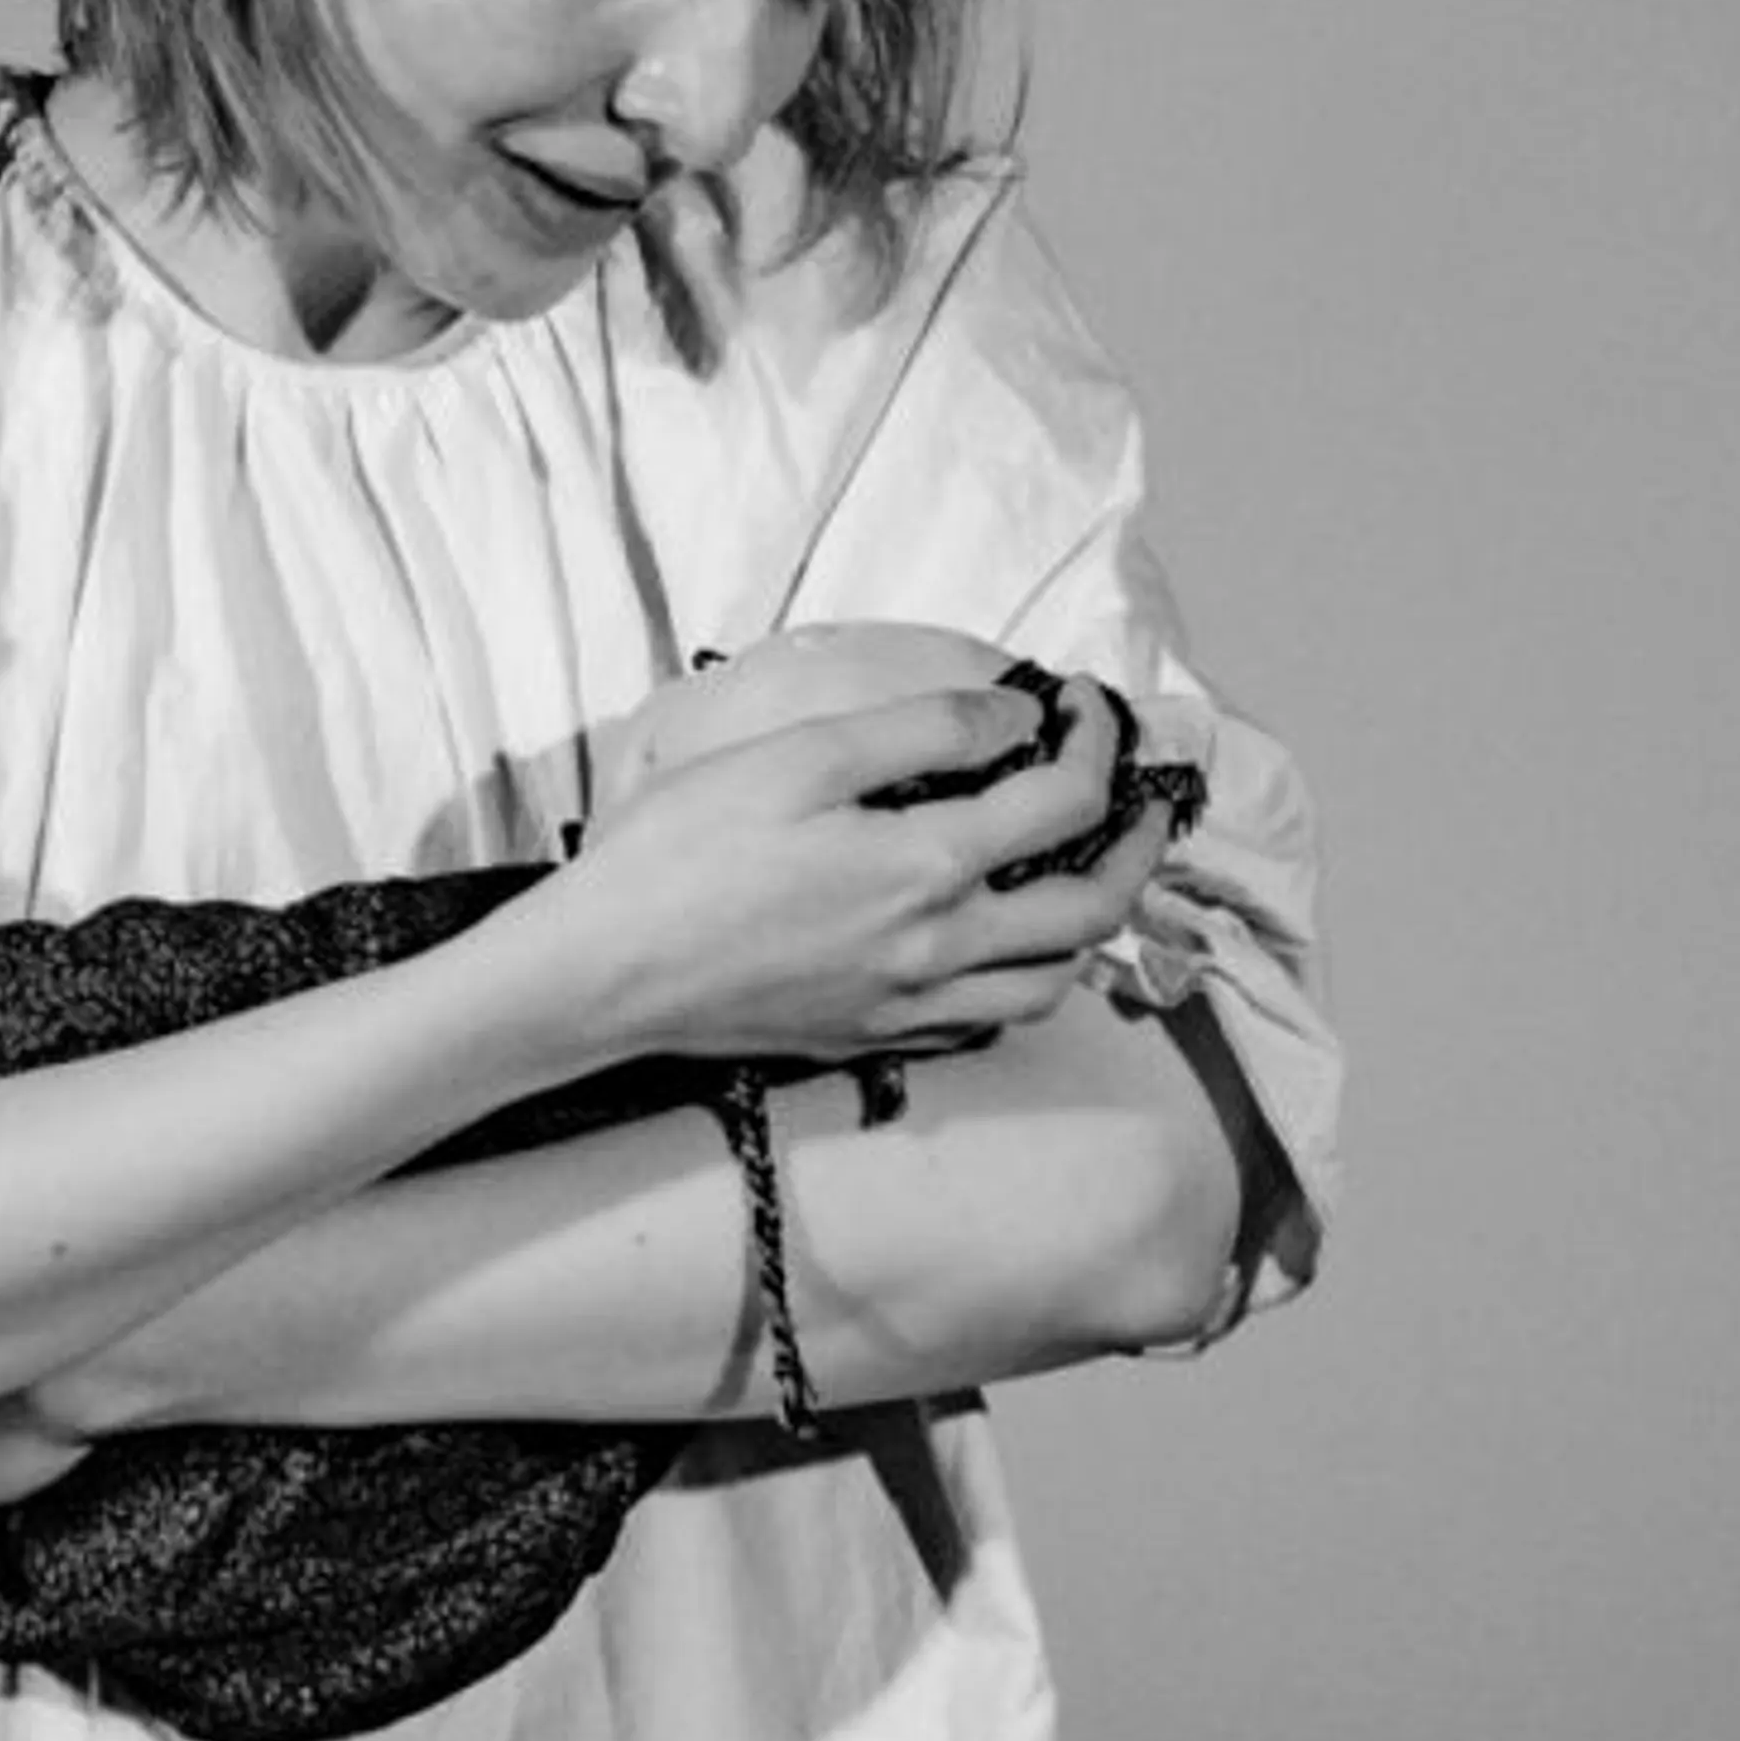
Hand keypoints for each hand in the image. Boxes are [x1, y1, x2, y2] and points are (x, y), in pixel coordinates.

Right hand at [540, 670, 1160, 1071]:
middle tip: (1141, 797)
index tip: (1084, 700)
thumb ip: (919, 731)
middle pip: (1093, 906)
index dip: (1097, 740)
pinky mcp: (870, 1040)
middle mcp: (938, 949)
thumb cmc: (679, 855)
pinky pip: (987, 1023)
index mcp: (925, 867)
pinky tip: (996, 942)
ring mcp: (908, 1006)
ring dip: (1091, 924)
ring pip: (1053, 984)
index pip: (1064, 800)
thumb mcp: (795, 758)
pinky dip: (1021, 979)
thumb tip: (1013, 717)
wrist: (599, 976)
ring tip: (1080, 871)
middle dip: (1138, 843)